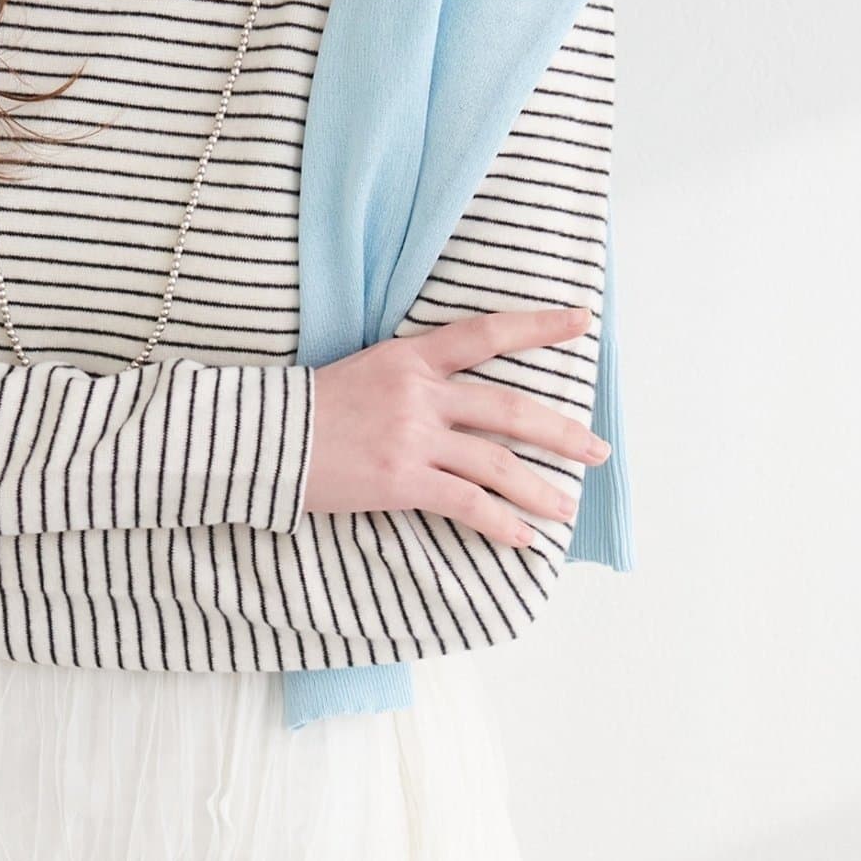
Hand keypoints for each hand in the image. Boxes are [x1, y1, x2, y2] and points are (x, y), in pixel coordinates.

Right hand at [303, 306, 611, 544]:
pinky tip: (524, 539)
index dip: (538, 326)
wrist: (263, 439)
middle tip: (598, 450)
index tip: (582, 321)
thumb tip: (459, 399)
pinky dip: (501, 524)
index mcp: (412, 356)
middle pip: (509, 409)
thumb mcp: (367, 370)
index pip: (488, 333)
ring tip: (568, 507)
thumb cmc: (311, 409)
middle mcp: (420, 393)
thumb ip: (416, 377)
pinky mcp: (401, 481)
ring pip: (497, 463)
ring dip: (540, 489)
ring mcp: (412, 438)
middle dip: (562, 432)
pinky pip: (467, 504)